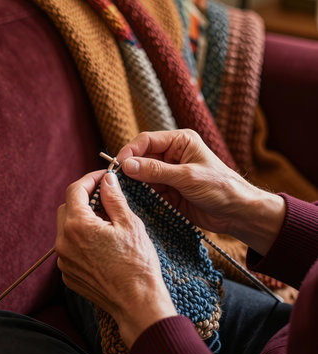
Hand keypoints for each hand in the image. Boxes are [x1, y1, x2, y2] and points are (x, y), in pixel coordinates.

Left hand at [56, 170, 176, 347]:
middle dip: (83, 199)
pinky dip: (81, 241)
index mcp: (77, 226)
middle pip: (66, 208)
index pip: (75, 190)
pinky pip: (69, 249)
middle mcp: (63, 242)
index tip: (103, 177)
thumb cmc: (137, 264)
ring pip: (66, 229)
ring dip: (81, 220)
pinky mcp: (68, 274)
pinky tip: (101, 246)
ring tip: (106, 224)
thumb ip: (113, 198)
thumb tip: (107, 180)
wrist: (137, 303)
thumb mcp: (129, 224)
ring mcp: (64, 261)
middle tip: (105, 198)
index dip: (89, 179)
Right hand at [117, 130, 284, 254]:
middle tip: (116, 179)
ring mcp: (169, 174)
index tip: (118, 164)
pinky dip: (140, 194)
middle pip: (142, 157)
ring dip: (133, 182)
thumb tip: (127, 165)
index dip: (131, 150)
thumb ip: (156, 171)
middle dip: (129, 168)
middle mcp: (172, 155)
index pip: (147, 140)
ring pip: (142, 175)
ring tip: (122, 191)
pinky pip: (148, 190)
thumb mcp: (186, 177)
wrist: (236, 213)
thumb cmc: (220, 188)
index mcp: (180, 142)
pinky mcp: (168, 191)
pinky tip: (132, 199)